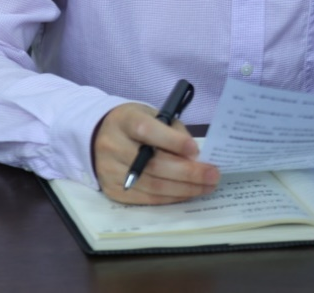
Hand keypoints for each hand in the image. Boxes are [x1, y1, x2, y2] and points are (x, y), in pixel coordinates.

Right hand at [91, 102, 219, 204]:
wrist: (99, 137)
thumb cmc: (134, 124)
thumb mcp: (152, 115)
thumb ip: (172, 132)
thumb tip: (195, 157)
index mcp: (124, 121)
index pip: (146, 130)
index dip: (172, 141)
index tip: (195, 149)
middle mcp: (113, 146)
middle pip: (153, 164)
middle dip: (188, 172)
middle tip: (213, 175)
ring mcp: (111, 171)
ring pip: (152, 185)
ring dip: (185, 189)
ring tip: (207, 186)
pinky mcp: (113, 190)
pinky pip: (146, 198)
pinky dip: (171, 197)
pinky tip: (188, 192)